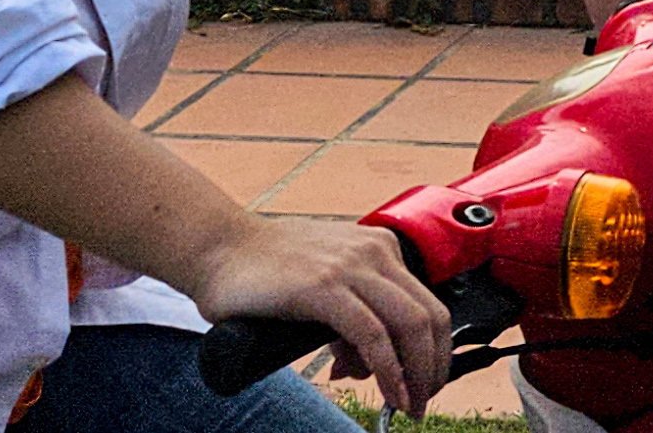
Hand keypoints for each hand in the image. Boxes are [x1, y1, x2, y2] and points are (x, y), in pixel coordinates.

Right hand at [187, 211, 449, 417]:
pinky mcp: (323, 287)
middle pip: (430, 316)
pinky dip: (388, 370)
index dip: (435, 351)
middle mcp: (372, 252)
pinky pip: (371, 335)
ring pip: (410, 325)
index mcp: (378, 248)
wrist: (217, 249)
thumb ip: (352, 318)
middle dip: (433, 368)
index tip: (423, 384)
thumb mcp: (325, 287)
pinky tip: (388, 392)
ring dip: (416, 375)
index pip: (428, 304)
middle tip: (421, 403)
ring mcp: (349, 267)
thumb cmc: (265, 271)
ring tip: (406, 405)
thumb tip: (368, 365)